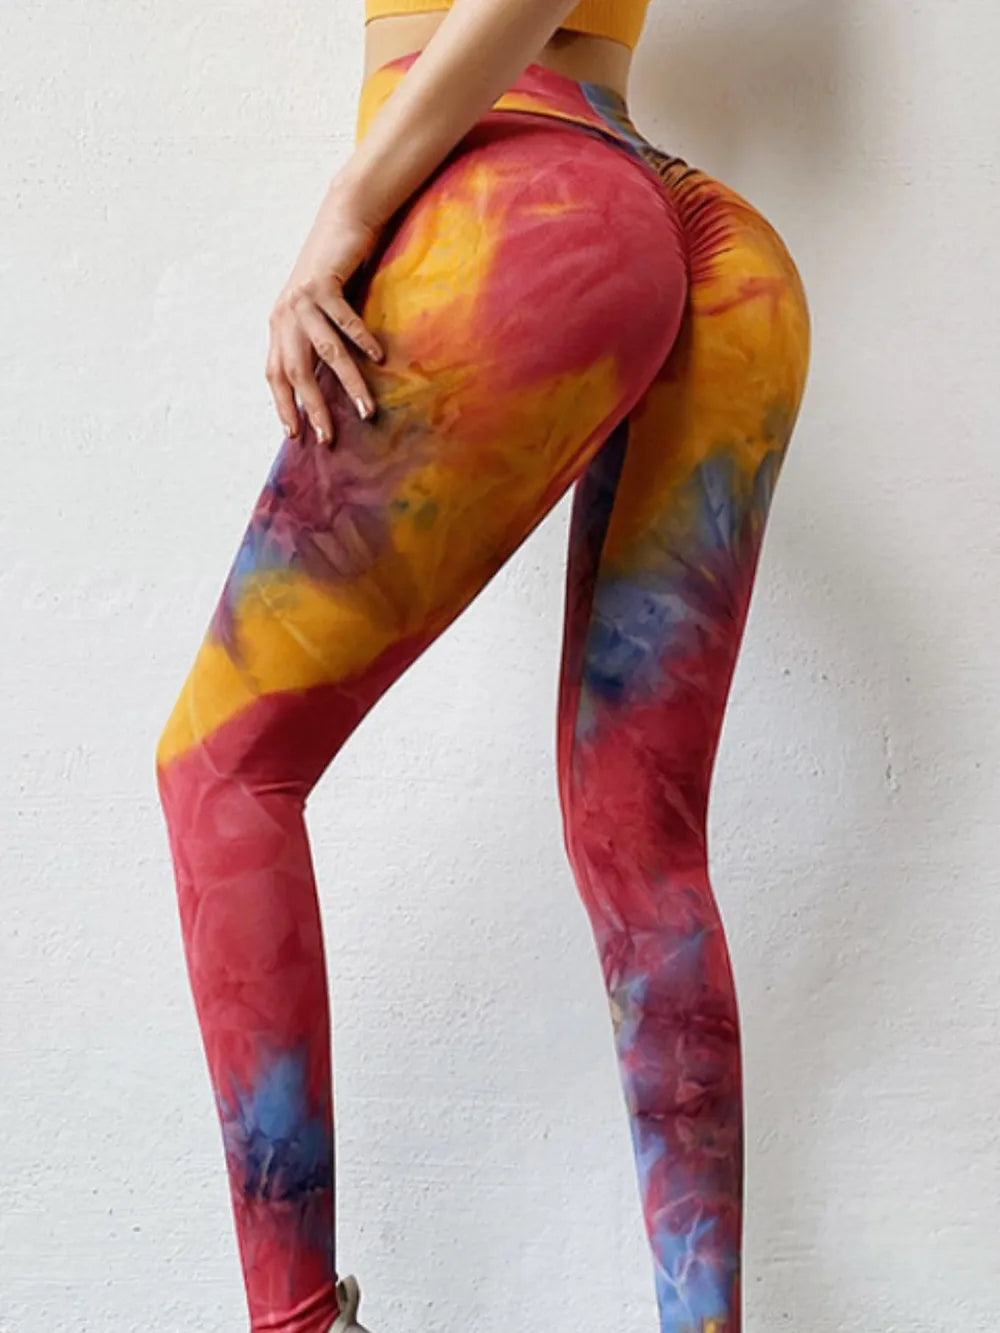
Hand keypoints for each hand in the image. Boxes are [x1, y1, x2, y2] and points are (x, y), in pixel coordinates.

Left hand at [266, 184, 385, 446]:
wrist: (343, 217)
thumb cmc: (337, 267)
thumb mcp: (317, 307)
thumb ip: (315, 337)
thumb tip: (324, 379)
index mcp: (280, 324)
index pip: (275, 374)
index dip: (283, 405)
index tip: (295, 435)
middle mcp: (284, 314)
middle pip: (296, 372)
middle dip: (312, 408)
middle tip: (327, 437)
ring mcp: (302, 299)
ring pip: (325, 353)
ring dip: (347, 384)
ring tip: (365, 409)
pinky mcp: (324, 284)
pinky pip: (344, 321)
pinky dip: (361, 340)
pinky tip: (378, 358)